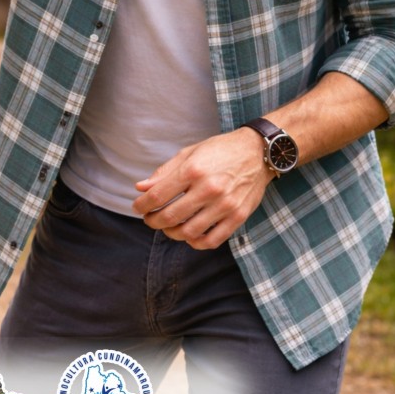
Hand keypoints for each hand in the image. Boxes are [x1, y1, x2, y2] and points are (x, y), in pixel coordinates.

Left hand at [132, 129, 272, 249]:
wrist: (257, 152)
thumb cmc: (220, 150)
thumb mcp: (189, 153)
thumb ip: (164, 172)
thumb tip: (141, 188)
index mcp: (193, 170)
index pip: (158, 196)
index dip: (142, 205)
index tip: (137, 207)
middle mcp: (208, 189)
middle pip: (170, 217)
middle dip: (153, 221)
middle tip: (150, 219)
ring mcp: (225, 205)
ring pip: (189, 232)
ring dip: (172, 233)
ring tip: (168, 226)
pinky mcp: (238, 217)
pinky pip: (212, 240)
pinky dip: (196, 243)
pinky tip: (189, 235)